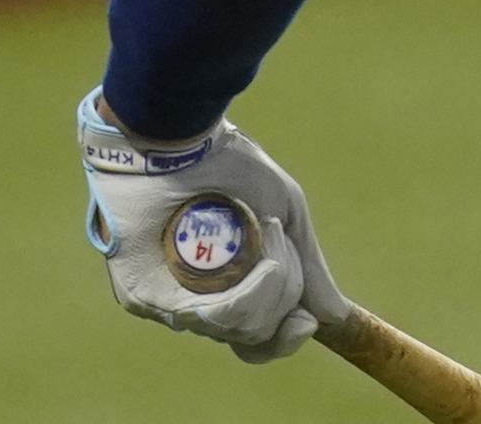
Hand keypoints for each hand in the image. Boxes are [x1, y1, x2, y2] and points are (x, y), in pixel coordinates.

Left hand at [79, 91, 353, 362]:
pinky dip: (244, 294)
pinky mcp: (146, 299)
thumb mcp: (285, 214)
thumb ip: (307, 267)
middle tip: (280, 246)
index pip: (260, 337)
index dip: (287, 336)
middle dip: (285, 295)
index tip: (309, 320)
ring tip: (266, 233)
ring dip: (270, 286)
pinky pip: (208, 319)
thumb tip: (334, 317)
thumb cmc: (232, 170)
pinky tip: (258, 259)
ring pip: (237, 329)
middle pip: (255, 336)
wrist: (179, 143)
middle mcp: (200, 302)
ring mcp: (171, 302)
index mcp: (232, 287)